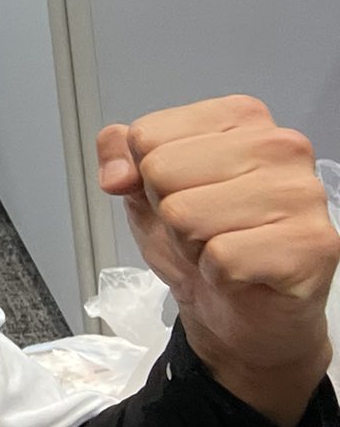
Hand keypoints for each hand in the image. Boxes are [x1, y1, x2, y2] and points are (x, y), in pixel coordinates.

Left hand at [99, 96, 338, 424]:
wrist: (240, 311)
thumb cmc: (200, 238)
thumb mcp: (143, 186)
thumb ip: (119, 155)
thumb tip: (115, 174)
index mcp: (242, 115)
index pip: (147, 135)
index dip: (147, 176)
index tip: (181, 194)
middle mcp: (281, 145)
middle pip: (162, 171)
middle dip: (169, 211)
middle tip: (204, 228)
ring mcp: (302, 194)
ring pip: (187, 215)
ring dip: (192, 244)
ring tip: (221, 247)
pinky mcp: (312, 245)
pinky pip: (222, 257)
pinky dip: (217, 273)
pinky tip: (242, 272)